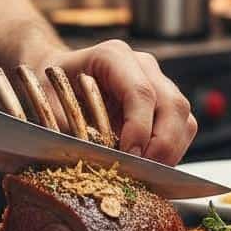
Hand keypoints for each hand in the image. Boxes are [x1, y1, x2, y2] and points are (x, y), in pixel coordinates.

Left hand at [38, 40, 197, 164]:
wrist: (57, 74)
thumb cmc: (51, 84)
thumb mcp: (47, 101)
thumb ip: (66, 126)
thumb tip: (87, 157)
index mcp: (113, 56)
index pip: (141, 92)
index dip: (140, 129)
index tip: (128, 157)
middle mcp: (142, 65)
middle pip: (173, 104)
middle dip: (162, 146)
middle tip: (141, 174)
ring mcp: (158, 82)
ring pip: (183, 118)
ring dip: (170, 151)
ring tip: (144, 174)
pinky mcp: (164, 103)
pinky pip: (182, 128)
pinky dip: (172, 151)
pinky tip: (149, 166)